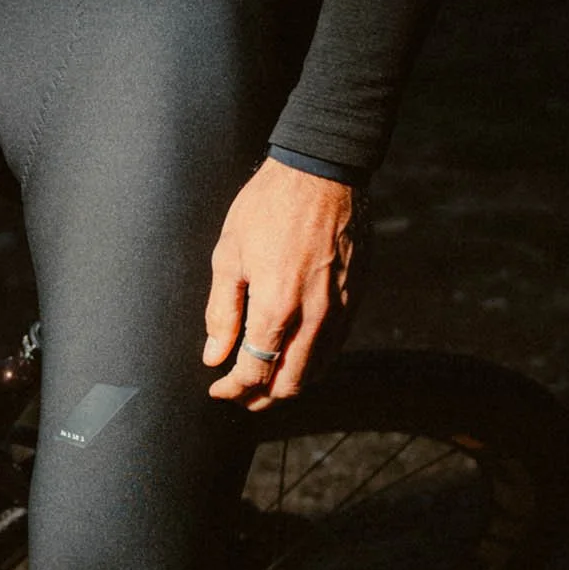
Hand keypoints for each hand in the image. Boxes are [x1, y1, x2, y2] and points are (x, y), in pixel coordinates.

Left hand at [202, 157, 357, 408]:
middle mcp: (314, 316)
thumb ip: (221, 312)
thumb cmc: (268, 207)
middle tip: (239, 394)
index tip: (217, 389)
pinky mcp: (355, 298)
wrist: (322, 172)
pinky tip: (293, 356)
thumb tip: (213, 356)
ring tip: (263, 382)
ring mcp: (340, 309)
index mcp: (277, 307)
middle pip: (290, 383)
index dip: (233, 389)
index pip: (255, 372)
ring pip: (316, 370)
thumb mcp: (229, 255)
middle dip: (260, 397)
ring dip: (288, 384)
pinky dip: (312, 363)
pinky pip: (335, 347)